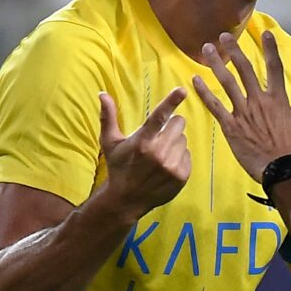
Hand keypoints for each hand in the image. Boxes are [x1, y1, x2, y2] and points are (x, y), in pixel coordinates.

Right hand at [99, 87, 191, 219]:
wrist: (126, 200)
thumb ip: (108, 117)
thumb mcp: (110, 142)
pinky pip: (188, 155)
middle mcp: (158, 153)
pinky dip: (180, 157)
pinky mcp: (181, 176)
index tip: (181, 90)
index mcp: (142, 142)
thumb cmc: (118, 167)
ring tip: (160, 154)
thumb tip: (102, 93)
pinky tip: (166, 165)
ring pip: (184, 140)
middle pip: (178, 124)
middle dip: (171, 126)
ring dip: (175, 143)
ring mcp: (171, 166)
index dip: (171, 101)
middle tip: (159, 136)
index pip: (159, 116)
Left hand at [192, 31, 290, 181]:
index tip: (266, 33)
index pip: (275, 68)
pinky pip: (214, 105)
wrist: (281, 170)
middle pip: (245, 69)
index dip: (271, 49)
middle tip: (224, 36)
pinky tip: (195, 80)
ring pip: (227, 82)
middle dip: (234, 50)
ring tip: (207, 48)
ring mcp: (244, 112)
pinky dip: (204, 91)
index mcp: (278, 100)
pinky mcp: (231, 126)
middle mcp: (259, 101)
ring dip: (217, 64)